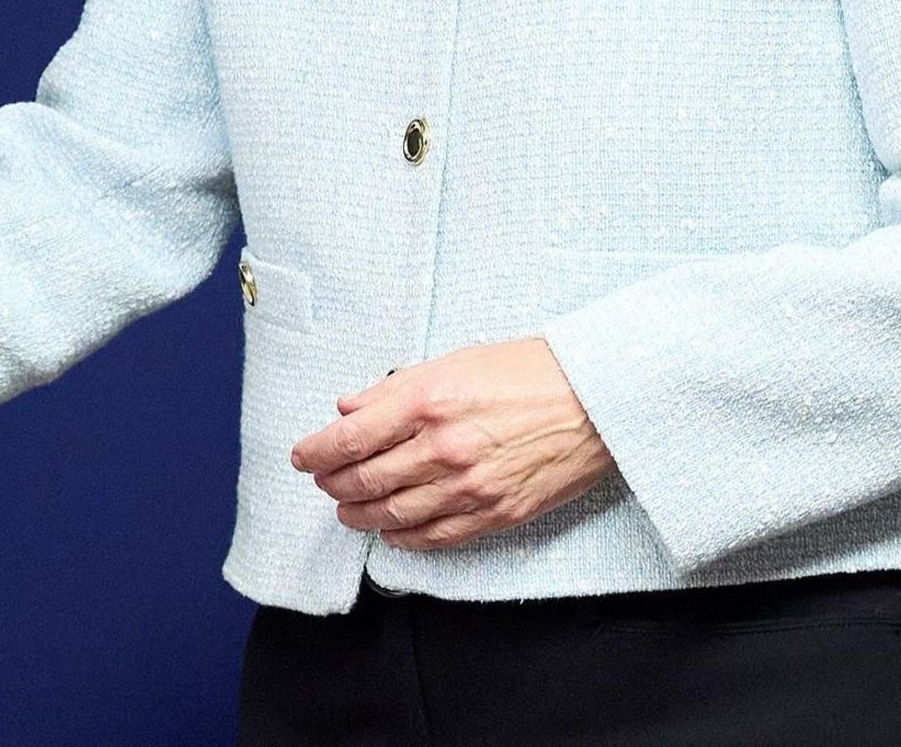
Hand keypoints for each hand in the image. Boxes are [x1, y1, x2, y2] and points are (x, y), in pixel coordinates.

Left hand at [289, 338, 613, 549]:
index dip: (317, 452)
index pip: (351, 438)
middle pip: (365, 479)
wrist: (597, 399)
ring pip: (394, 514)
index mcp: (428, 401)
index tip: (303, 457)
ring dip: (362, 515)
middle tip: (324, 483)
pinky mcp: (496, 513)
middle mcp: (443, 447)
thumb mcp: (455, 361)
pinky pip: (437, 537)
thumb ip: (395, 389)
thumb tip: (349, 408)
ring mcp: (470, 486)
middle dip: (334, 484)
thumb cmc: (530, 372)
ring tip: (349, 510)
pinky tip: (392, 533)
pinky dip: (405, 538)